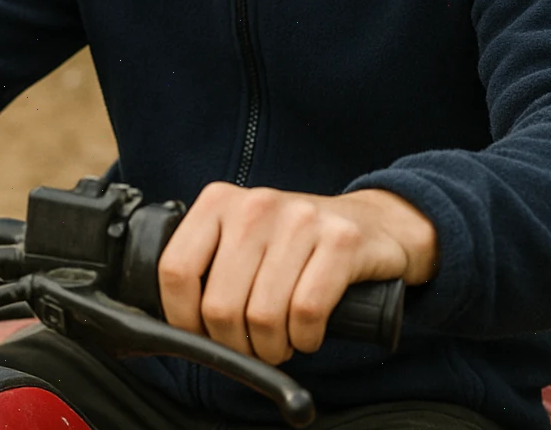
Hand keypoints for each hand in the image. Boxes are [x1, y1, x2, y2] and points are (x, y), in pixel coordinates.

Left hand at [158, 183, 436, 365]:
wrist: (375, 224)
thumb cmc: (296, 244)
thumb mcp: (243, 239)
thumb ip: (209, 266)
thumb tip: (175, 325)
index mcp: (218, 201)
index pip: (175, 270)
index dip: (182, 317)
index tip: (200, 335)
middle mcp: (255, 205)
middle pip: (219, 304)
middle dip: (233, 344)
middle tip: (251, 347)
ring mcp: (300, 220)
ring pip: (262, 315)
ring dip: (271, 347)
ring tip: (280, 343)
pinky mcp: (341, 242)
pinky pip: (306, 312)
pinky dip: (305, 338)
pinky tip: (307, 334)